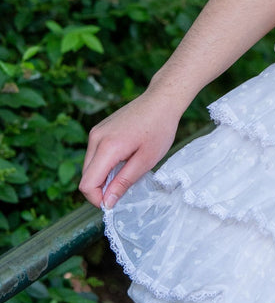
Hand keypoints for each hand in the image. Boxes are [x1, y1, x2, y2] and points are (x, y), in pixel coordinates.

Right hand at [79, 90, 182, 208]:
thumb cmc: (159, 128)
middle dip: (101, 188)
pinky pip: (95, 153)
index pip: (87, 185)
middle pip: (86, 176)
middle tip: (125, 185)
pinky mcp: (99, 128)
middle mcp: (96, 138)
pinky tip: (124, 156)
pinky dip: (105, 162)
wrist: (162, 99)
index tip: (115, 201)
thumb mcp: (146, 160)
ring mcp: (96, 131)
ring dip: (103, 175)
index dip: (97, 199)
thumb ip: (123, 182)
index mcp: (107, 147)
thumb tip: (107, 203)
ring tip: (127, 168)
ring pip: (89, 166)